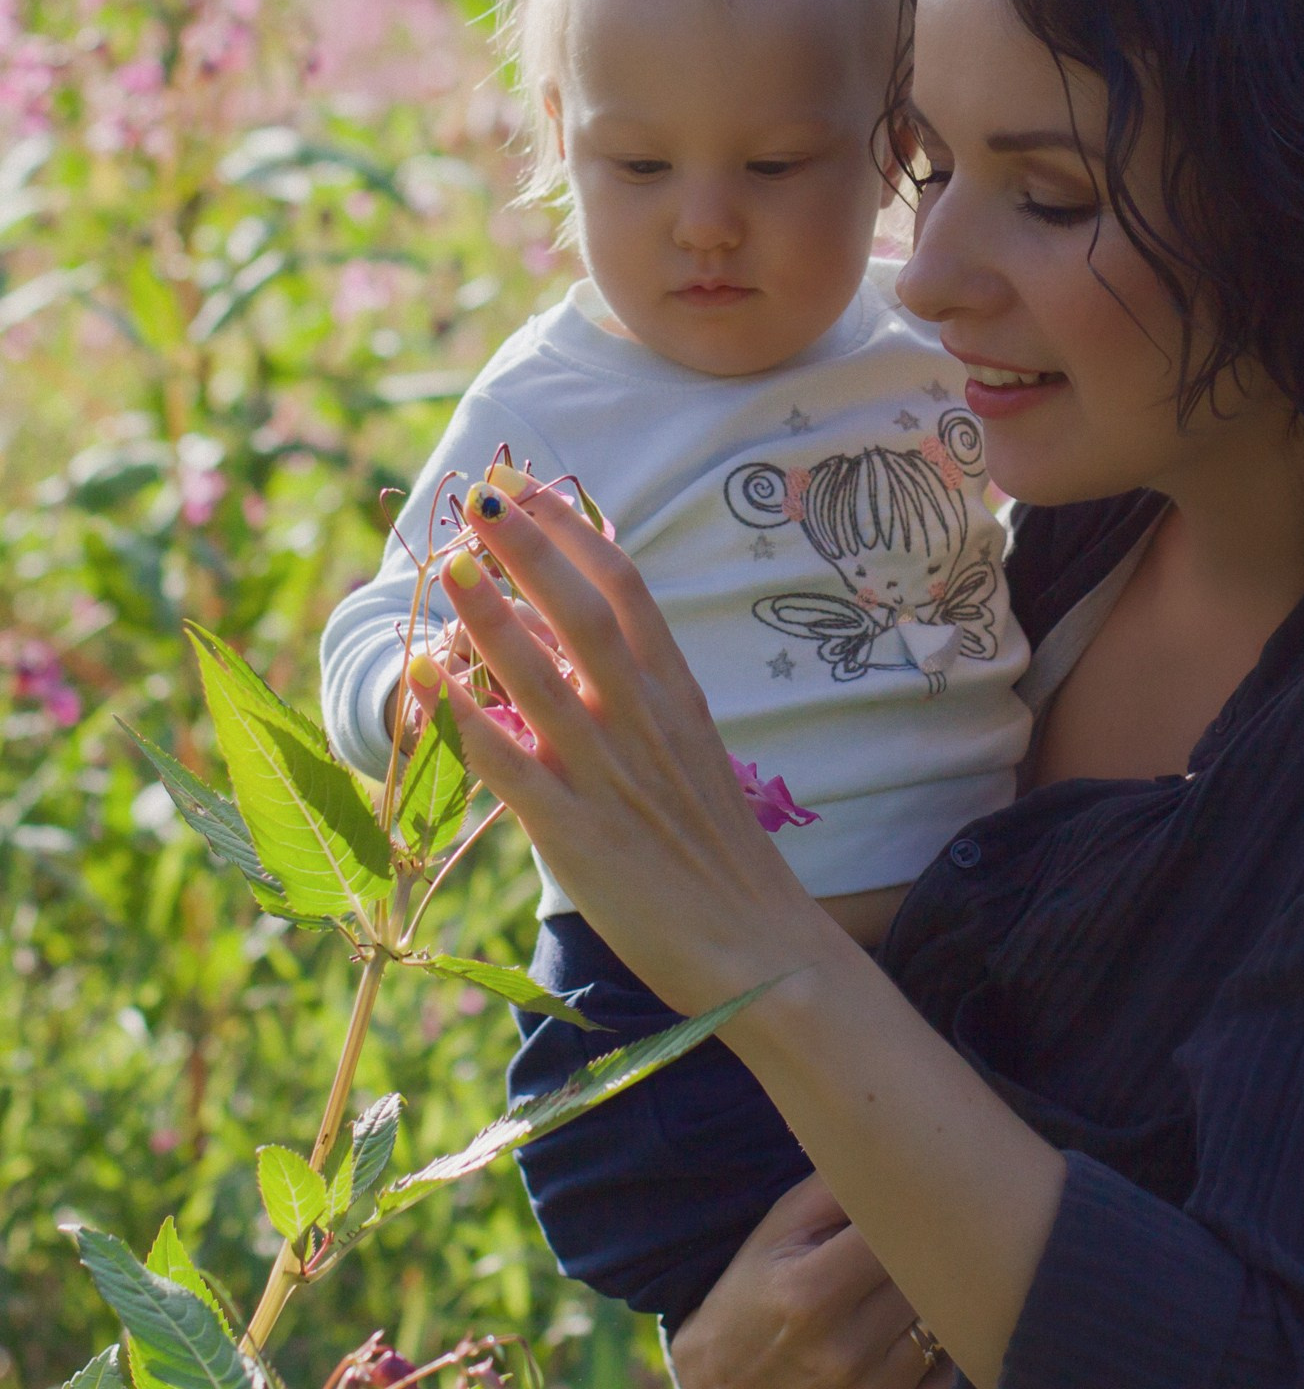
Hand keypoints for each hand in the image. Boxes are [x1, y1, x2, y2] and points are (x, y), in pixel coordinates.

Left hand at [436, 477, 845, 1018]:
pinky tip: (421, 682)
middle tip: (479, 494)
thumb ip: (640, 696)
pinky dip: (461, 720)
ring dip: (489, 615)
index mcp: (676, 691)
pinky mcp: (576, 834)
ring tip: (446, 564)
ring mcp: (609, 773)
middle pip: (581, 609)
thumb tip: (577, 646)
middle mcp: (643, 718)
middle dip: (527, 545)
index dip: (571, 529)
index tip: (527, 485)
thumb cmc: (717, 849)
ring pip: (540, 676)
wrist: (758, 941)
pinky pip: (508, 766)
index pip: (624, 585)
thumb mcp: (691, 748)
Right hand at [670, 1176, 951, 1388]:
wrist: (723, 1382)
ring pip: (942, 1321)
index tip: (934, 1182)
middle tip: (940, 1218)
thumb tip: (891, 1143)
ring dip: (938, 1289)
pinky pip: (945, 1370)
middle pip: (927, 1275)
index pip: (899, 1233)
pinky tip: (917, 1319)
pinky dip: (940, 1342)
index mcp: (812, 1292)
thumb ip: (834, 1187)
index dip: (920, 1205)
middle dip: (933, 1243)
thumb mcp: (779, 1229)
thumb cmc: (752, 1294)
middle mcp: (845, 1349)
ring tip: (920, 1266)